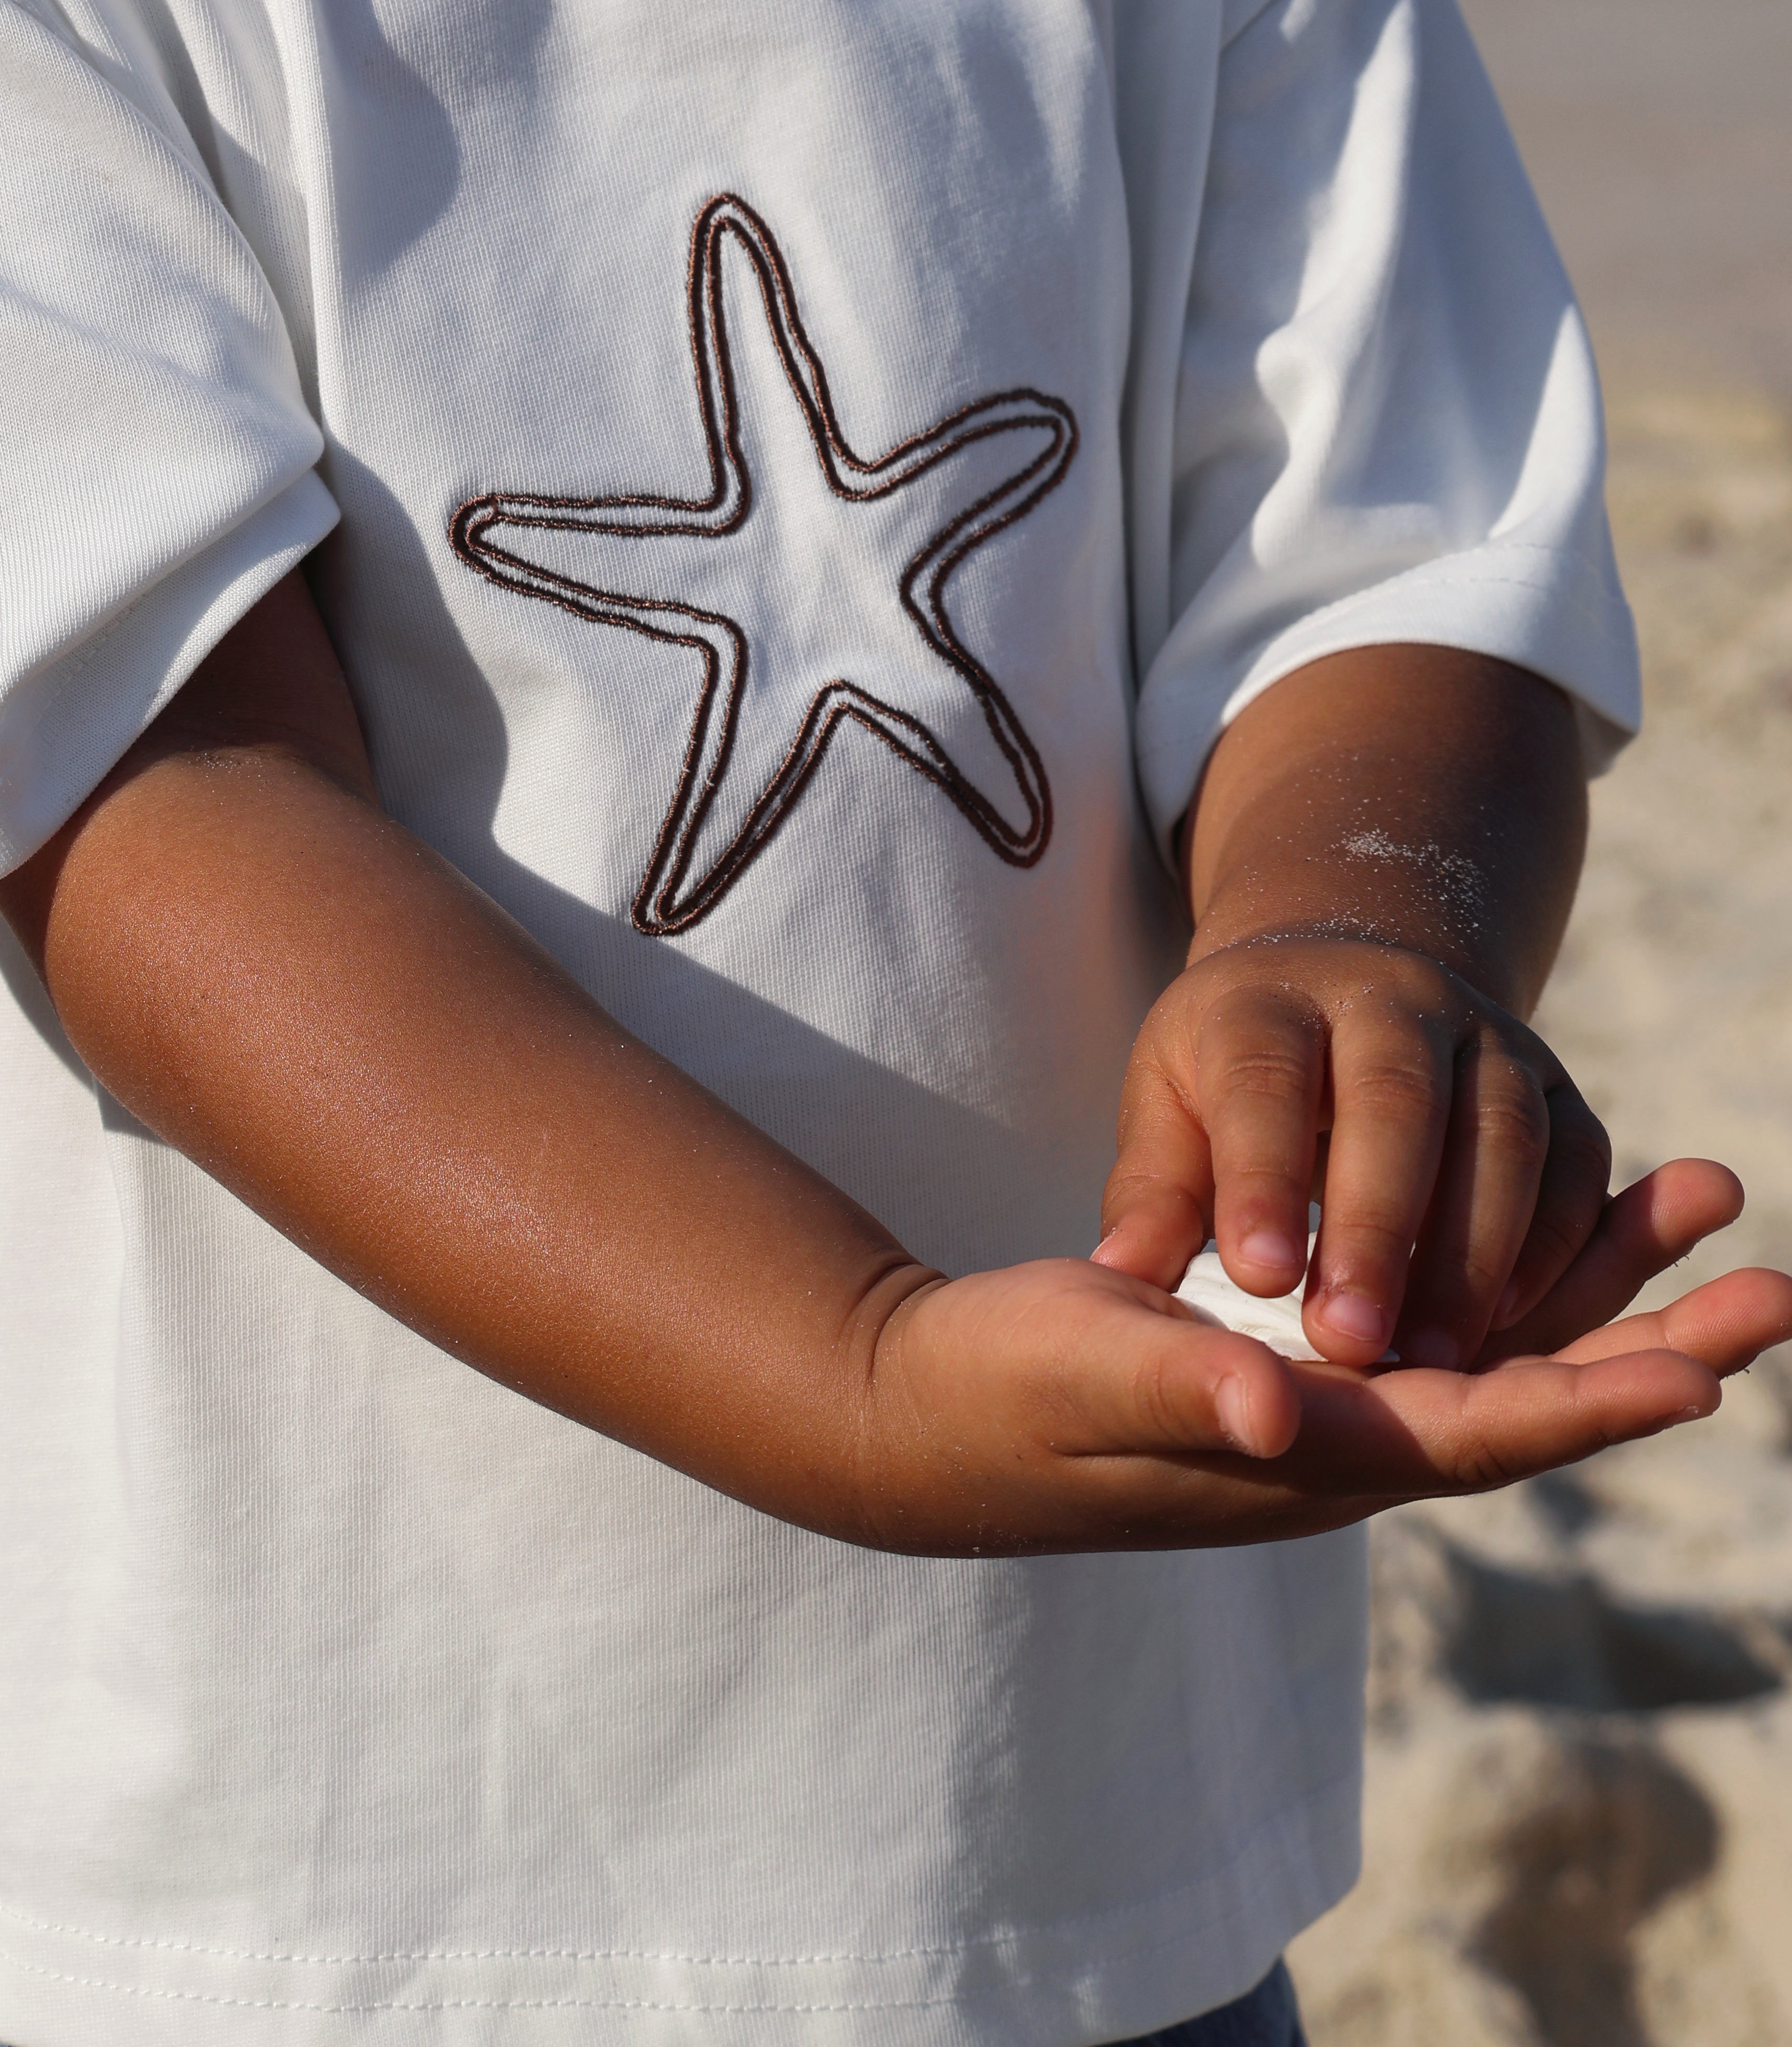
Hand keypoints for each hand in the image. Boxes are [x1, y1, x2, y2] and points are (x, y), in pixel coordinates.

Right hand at [857, 1162, 1791, 1552]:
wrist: (944, 1410)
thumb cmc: (1011, 1394)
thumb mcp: (1085, 1378)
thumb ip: (1185, 1393)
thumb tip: (1278, 1412)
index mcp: (1310, 1452)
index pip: (1479, 1432)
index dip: (1588, 1401)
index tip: (1697, 1371)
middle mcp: (1354, 1438)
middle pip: (1533, 1396)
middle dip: (1652, 1342)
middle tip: (1772, 1290)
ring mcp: (1344, 1400)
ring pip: (1511, 1345)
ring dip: (1613, 1287)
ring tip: (1705, 1201)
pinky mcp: (1320, 1356)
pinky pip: (1461, 1314)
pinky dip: (1533, 1266)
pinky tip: (1587, 1219)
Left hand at [1094, 934, 1612, 1368]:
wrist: (1342, 984)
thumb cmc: (1232, 1074)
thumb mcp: (1169, 1103)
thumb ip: (1154, 1190)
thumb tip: (1114, 1278)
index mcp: (1270, 1000)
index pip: (1265, 1079)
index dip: (1263, 1175)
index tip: (1257, 1278)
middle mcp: (1389, 999)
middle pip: (1394, 1101)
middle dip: (1378, 1227)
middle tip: (1351, 1345)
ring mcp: (1485, 1034)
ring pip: (1500, 1132)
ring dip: (1474, 1253)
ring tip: (1435, 1361)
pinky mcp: (1555, 1084)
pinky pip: (1575, 1159)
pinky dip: (1557, 1243)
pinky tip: (1518, 1325)